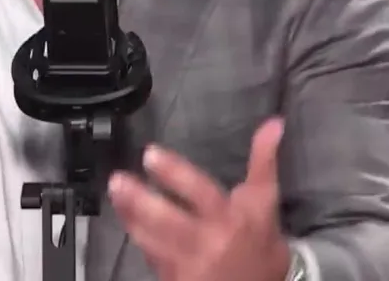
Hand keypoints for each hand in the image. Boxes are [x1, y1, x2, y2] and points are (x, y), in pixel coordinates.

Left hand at [108, 119, 291, 280]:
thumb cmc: (260, 245)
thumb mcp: (266, 205)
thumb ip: (263, 164)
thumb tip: (273, 123)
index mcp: (232, 220)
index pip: (202, 192)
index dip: (175, 173)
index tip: (150, 154)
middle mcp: (208, 241)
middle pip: (169, 220)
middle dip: (141, 199)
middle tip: (118, 179)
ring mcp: (189, 263)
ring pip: (153, 239)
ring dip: (131, 214)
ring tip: (115, 191)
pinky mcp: (175, 278)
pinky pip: (151, 255)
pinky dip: (137, 234)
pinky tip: (124, 216)